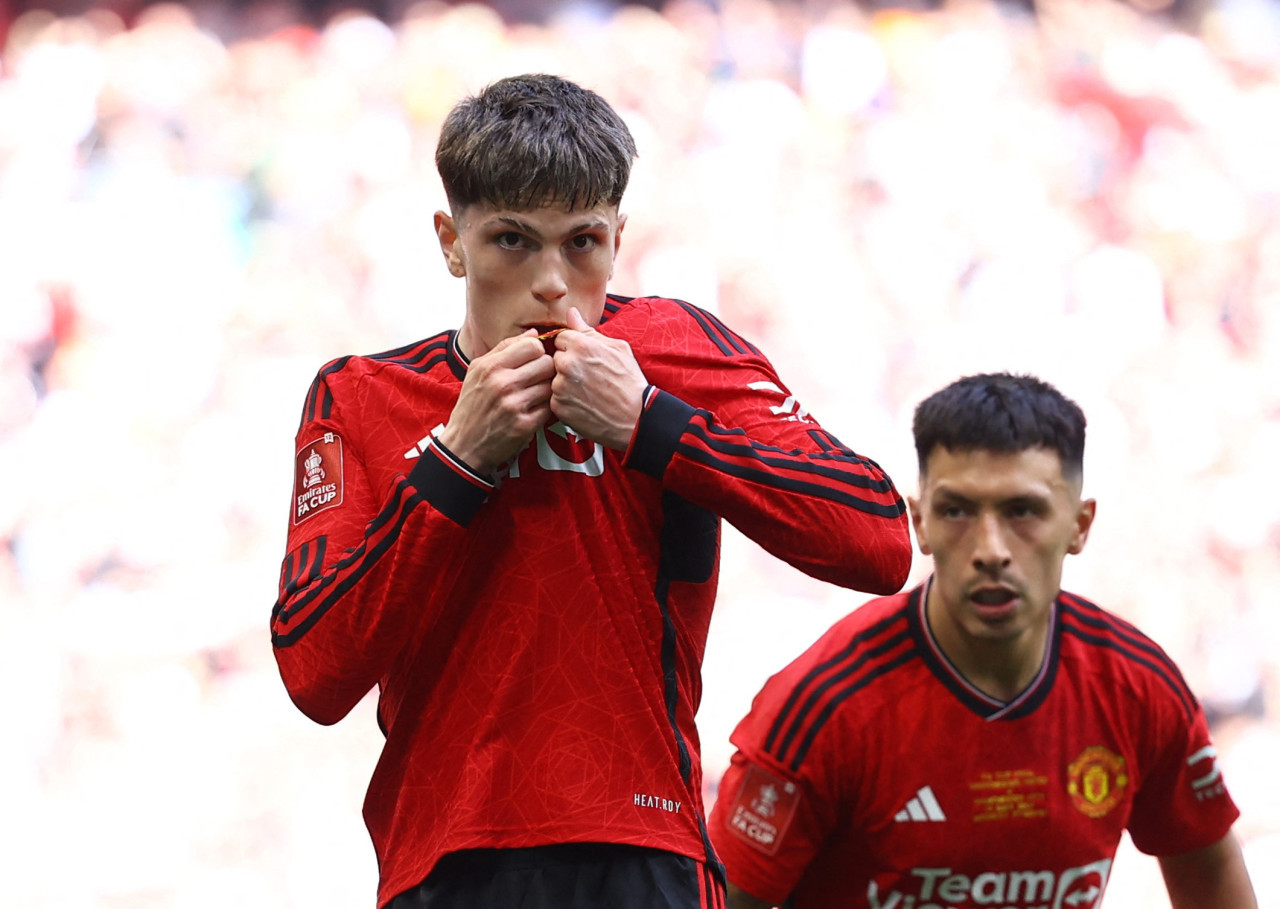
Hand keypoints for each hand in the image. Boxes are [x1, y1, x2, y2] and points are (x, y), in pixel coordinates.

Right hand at [437, 330, 553, 474]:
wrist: (463, 445)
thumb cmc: (472, 405)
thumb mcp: (478, 370)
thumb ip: (505, 348)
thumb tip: (534, 333)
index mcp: (490, 366)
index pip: (533, 345)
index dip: (538, 351)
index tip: (534, 360)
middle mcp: (502, 384)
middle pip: (546, 363)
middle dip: (546, 369)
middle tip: (537, 378)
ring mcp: (514, 405)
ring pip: (551, 385)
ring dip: (547, 389)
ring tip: (535, 394)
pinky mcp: (524, 426)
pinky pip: (549, 408)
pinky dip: (546, 408)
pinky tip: (535, 409)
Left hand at [550, 307, 647, 450]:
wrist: (635, 419)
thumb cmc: (630, 383)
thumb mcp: (618, 349)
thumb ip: (589, 331)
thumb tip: (571, 313)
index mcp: (581, 345)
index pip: (561, 338)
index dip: (574, 348)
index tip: (586, 360)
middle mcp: (568, 364)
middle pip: (556, 358)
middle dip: (568, 365)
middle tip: (589, 378)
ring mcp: (561, 387)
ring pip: (554, 379)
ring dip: (566, 384)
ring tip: (589, 393)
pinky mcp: (558, 407)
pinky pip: (555, 399)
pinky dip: (566, 402)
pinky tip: (584, 404)